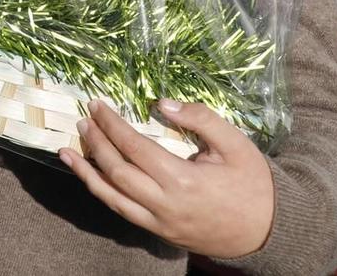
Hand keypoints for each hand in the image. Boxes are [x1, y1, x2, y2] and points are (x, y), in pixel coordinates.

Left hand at [62, 100, 275, 258]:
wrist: (270, 232)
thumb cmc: (254, 184)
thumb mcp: (235, 144)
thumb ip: (200, 119)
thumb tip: (162, 103)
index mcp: (183, 181)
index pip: (135, 148)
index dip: (112, 125)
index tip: (97, 105)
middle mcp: (165, 205)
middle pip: (117, 172)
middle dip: (95, 144)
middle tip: (83, 120)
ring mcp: (160, 223)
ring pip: (112, 198)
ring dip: (87, 173)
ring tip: (66, 152)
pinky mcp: (160, 233)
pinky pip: (124, 212)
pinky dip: (103, 193)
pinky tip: (92, 177)